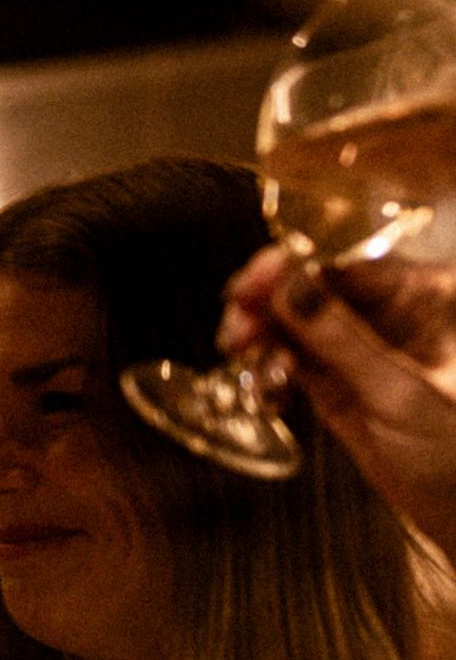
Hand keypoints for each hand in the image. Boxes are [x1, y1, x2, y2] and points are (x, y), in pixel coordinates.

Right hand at [219, 246, 455, 563]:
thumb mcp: (400, 392)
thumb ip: (340, 338)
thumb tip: (285, 285)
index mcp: (425, 297)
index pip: (345, 264)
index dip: (289, 268)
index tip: (248, 285)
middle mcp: (390, 313)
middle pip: (309, 287)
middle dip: (265, 306)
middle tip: (234, 333)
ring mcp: (359, 348)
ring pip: (292, 324)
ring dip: (260, 340)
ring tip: (246, 365)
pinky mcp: (337, 382)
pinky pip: (289, 362)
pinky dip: (268, 373)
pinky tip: (266, 395)